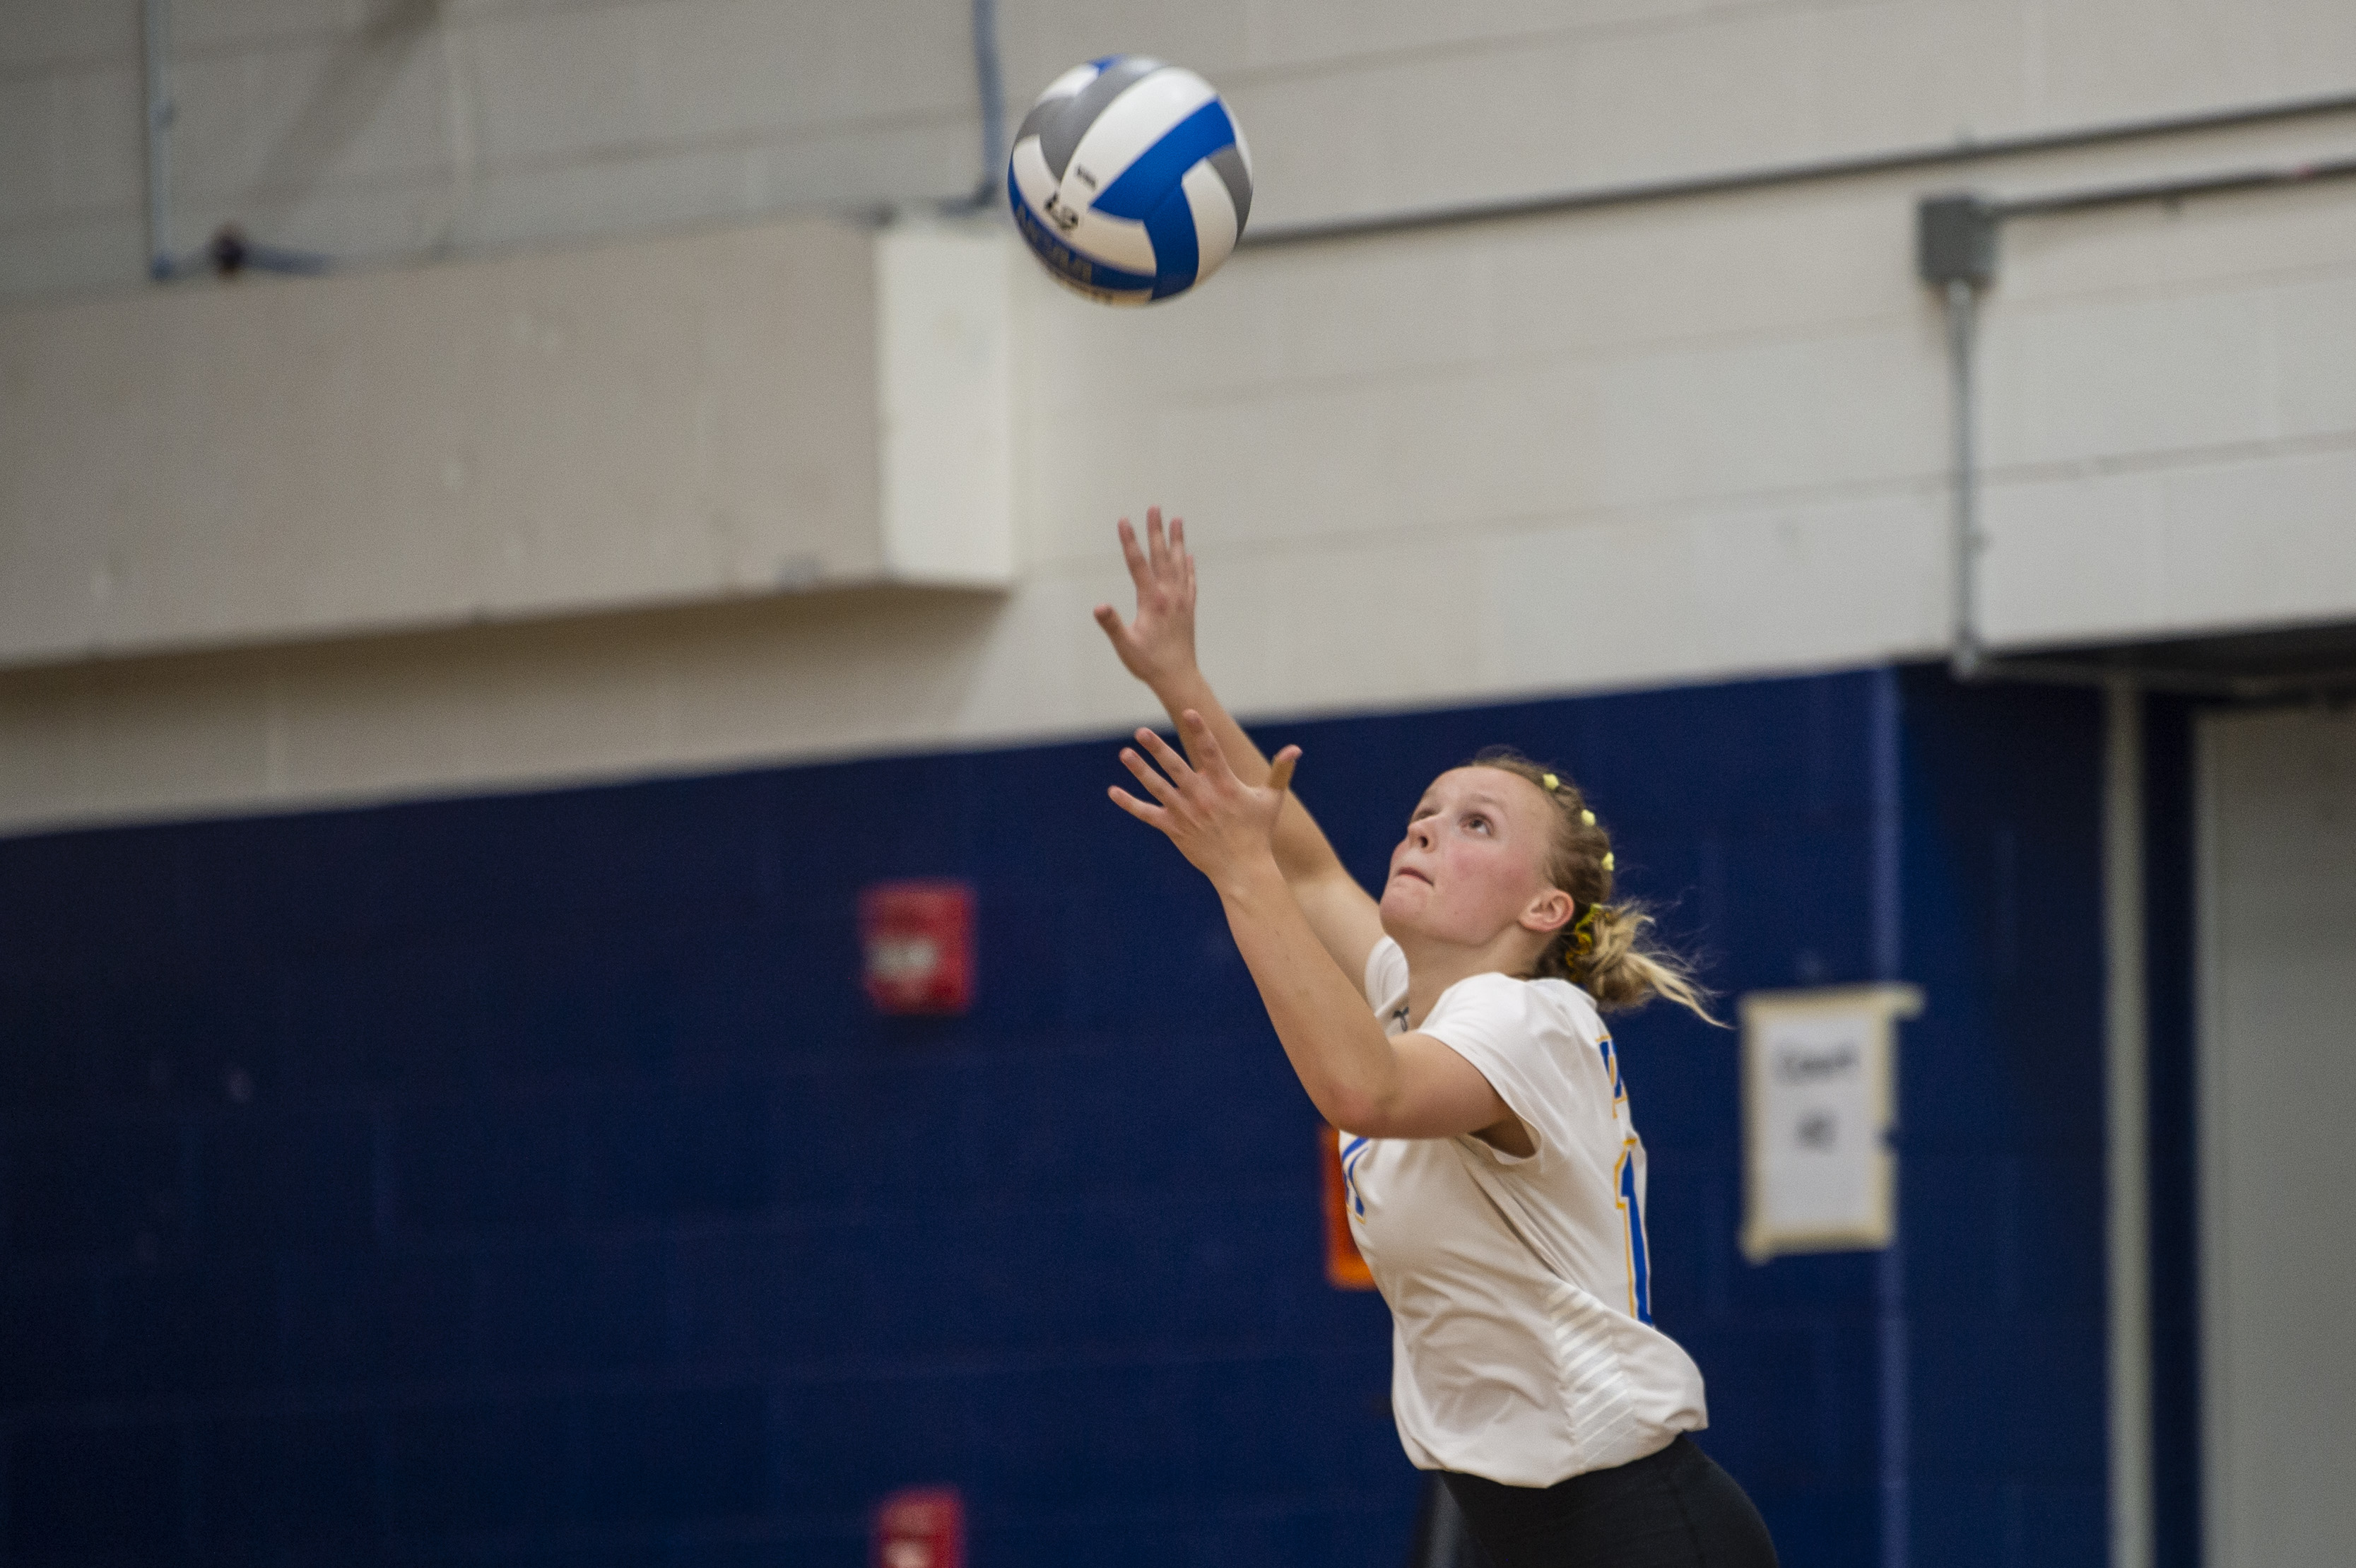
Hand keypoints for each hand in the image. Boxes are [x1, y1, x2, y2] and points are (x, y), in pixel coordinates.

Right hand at [1093, 507, 1196, 690]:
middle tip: (1155, 507)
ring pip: (1179, 563)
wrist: (1179, 678)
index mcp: (1153, 601)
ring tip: (1177, 519)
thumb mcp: (1125, 646)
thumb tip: (1099, 606)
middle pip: (1161, 556)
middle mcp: (1170, 595)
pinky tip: (1189, 555)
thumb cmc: (1148, 663)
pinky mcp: (1188, 609)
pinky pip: (1190, 580)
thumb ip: (1112, 625)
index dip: (1130, 541)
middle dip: (1156, 530)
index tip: (1124, 520)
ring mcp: (1182, 601)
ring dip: (1177, 541)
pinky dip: (1189, 565)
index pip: (1138, 564)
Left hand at [1109, 712, 1299, 881]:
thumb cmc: (1258, 832)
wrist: (1243, 869)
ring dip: (1140, 770)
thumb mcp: (1271, 800)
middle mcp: (1201, 796)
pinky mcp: (1173, 828)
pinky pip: (1147, 814)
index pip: (1211, 751)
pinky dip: (1129, 803)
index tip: (1188, 712)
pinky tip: (1113, 791)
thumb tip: (1296, 749)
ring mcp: (1185, 812)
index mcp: (1224, 785)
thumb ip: (1280, 771)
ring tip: (1125, 754)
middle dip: (1158, 748)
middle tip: (1141, 731)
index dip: (1200, 730)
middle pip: (1175, 767)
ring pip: (1157, 787)